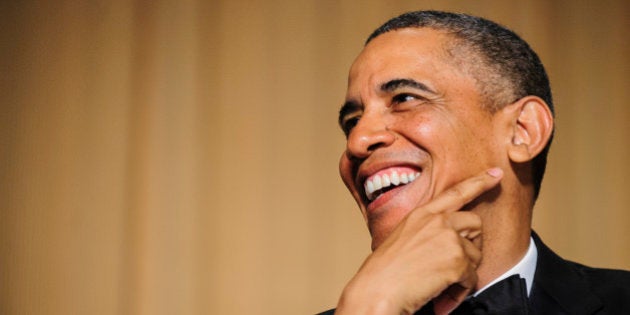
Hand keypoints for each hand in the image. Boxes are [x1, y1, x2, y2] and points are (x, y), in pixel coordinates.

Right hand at [335, 168, 502, 314]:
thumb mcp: (403, 240)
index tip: (496, 173)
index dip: (479, 182)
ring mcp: (448, 237)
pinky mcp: (457, 258)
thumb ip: (427, 234)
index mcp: (421, 214)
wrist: (377, 290)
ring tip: (442, 286)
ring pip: (476, 254)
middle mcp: (436, 221)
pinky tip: (442, 298)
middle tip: (457, 264)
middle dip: (472, 245)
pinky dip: (459, 293)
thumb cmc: (384, 273)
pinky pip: (472, 278)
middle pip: (475, 223)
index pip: (456, 192)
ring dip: (463, 275)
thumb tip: (451, 247)